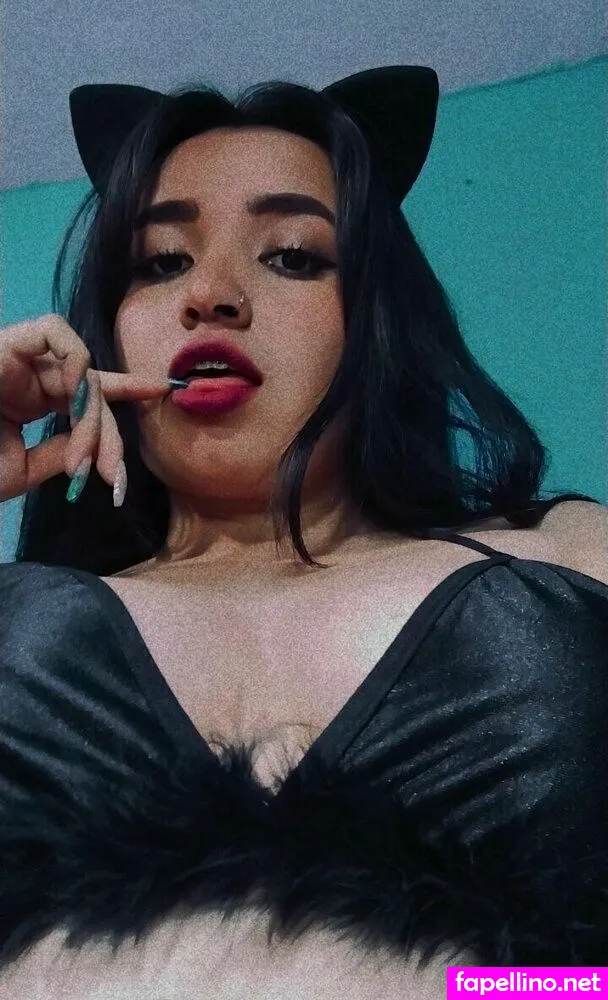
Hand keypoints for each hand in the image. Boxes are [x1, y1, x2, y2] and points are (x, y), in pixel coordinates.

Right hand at [0, 314, 167, 502]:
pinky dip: (74, 362)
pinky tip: (73, 398)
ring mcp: (15, 356)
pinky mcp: (4, 341)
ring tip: (81, 450)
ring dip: (90, 409)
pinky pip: (54, 333)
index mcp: (29, 401)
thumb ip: (64, 450)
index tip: (161, 388)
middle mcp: (26, 375)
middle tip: (111, 477)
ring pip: (80, 368)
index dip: (125, 387)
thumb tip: (95, 441)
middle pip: (91, 388)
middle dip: (108, 434)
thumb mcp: (24, 469)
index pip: (85, 390)